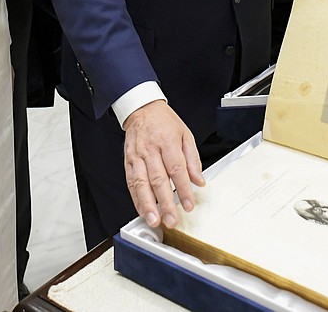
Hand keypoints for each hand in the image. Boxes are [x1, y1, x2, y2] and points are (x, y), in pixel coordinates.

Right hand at [122, 100, 204, 229]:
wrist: (142, 109)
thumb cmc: (164, 122)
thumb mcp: (185, 135)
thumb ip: (193, 160)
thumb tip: (199, 180)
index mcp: (167, 142)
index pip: (177, 169)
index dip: (183, 189)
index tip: (189, 204)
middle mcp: (151, 150)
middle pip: (158, 180)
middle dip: (165, 203)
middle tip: (171, 219)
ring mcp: (137, 156)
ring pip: (141, 184)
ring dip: (148, 205)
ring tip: (154, 220)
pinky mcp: (128, 161)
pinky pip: (131, 182)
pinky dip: (136, 198)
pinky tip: (142, 210)